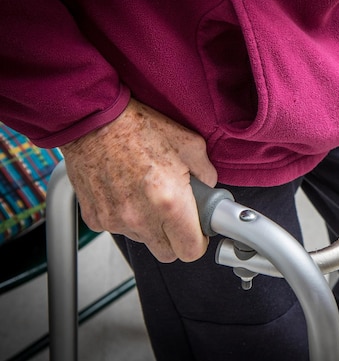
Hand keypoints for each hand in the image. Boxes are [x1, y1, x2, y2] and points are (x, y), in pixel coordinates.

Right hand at [61, 99, 217, 262]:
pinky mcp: (95, 218)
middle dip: (176, 239)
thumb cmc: (137, 128)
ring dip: (149, 225)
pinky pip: (118, 228)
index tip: (198, 230)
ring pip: (142, 240)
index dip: (198, 241)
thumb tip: (209, 188)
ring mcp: (115, 220)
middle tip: (177, 213)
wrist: (93, 120)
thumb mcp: (189, 143)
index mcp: (169, 201)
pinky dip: (125, 216)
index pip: (191, 250)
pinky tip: (127, 191)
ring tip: (148, 192)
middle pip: (167, 254)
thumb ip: (206, 173)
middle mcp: (141, 217)